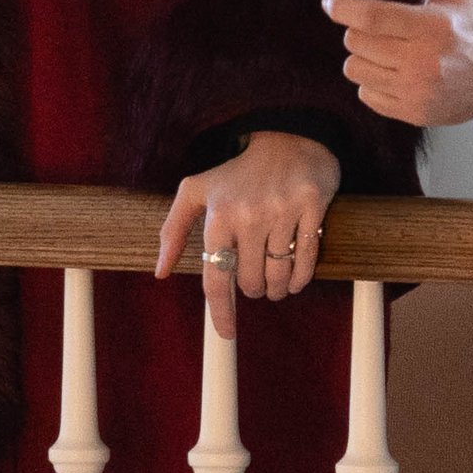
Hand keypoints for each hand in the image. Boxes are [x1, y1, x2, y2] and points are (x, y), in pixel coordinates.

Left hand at [155, 130, 341, 342]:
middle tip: (254, 282)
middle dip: (252, 289)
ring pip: (279, 275)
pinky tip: (294, 281)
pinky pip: (307, 260)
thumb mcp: (196, 191)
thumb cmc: (237, 172)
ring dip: (276, 289)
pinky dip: (300, 279)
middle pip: (249, 281)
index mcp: (219, 214)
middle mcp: (249, 213)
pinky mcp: (312, 207)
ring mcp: (282, 210)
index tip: (226, 334)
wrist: (287, 138)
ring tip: (274, 285)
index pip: (216, 276)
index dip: (220, 311)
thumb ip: (173, 230)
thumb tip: (161, 273)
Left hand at [324, 0, 472, 141]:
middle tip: (378, 27)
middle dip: (359, 30)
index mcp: (434, 27)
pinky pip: (367, 96)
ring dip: (363, 57)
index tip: (329, 2)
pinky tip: (395, 72)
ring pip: (356, 71)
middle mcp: (425, 63)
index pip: (373, 18)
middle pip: (357, 43)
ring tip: (387, 50)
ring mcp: (418, 92)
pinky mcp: (415, 113)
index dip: (344, 8)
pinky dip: (373, 82)